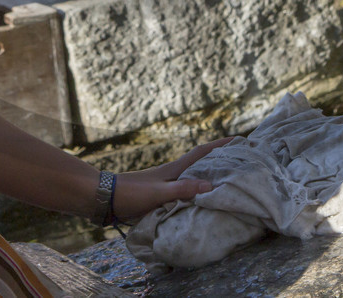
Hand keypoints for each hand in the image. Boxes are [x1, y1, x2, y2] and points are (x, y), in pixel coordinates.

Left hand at [109, 138, 231, 220]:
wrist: (103, 198)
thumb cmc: (131, 194)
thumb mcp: (158, 193)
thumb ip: (182, 190)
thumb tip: (211, 186)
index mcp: (175, 169)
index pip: (202, 153)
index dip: (221, 145)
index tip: (239, 139)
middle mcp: (172, 174)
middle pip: (200, 163)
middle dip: (219, 160)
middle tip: (239, 161)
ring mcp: (164, 183)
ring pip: (192, 176)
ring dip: (207, 176)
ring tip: (224, 182)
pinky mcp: (158, 195)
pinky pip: (184, 190)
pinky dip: (195, 191)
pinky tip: (197, 202)